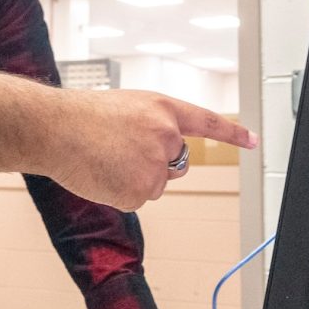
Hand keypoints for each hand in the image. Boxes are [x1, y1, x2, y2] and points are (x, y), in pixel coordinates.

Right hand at [38, 90, 255, 209]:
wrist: (55, 128)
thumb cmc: (82, 117)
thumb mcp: (127, 108)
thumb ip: (153, 126)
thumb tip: (162, 156)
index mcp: (163, 110)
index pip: (207, 122)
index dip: (232, 133)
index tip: (253, 141)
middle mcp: (166, 136)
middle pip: (176, 163)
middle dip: (156, 163)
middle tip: (121, 151)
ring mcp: (155, 165)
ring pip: (155, 184)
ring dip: (134, 179)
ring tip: (105, 159)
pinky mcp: (140, 190)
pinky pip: (137, 199)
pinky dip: (119, 192)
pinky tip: (101, 174)